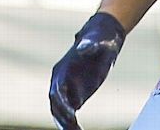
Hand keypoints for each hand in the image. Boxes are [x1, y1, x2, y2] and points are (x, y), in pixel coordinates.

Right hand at [49, 12, 125, 129]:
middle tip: (71, 129)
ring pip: (61, 111)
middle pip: (56, 104)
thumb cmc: (100, 38)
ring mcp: (68, 89)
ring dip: (65, 123)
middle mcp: (61, 81)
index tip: (71, 114)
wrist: (103, 38)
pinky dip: (72, 123)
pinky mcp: (77, 95)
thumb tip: (84, 48)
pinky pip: (71, 113)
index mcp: (63, 69)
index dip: (62, 103)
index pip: (58, 90)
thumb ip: (90, 44)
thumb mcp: (98, 41)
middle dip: (61, 118)